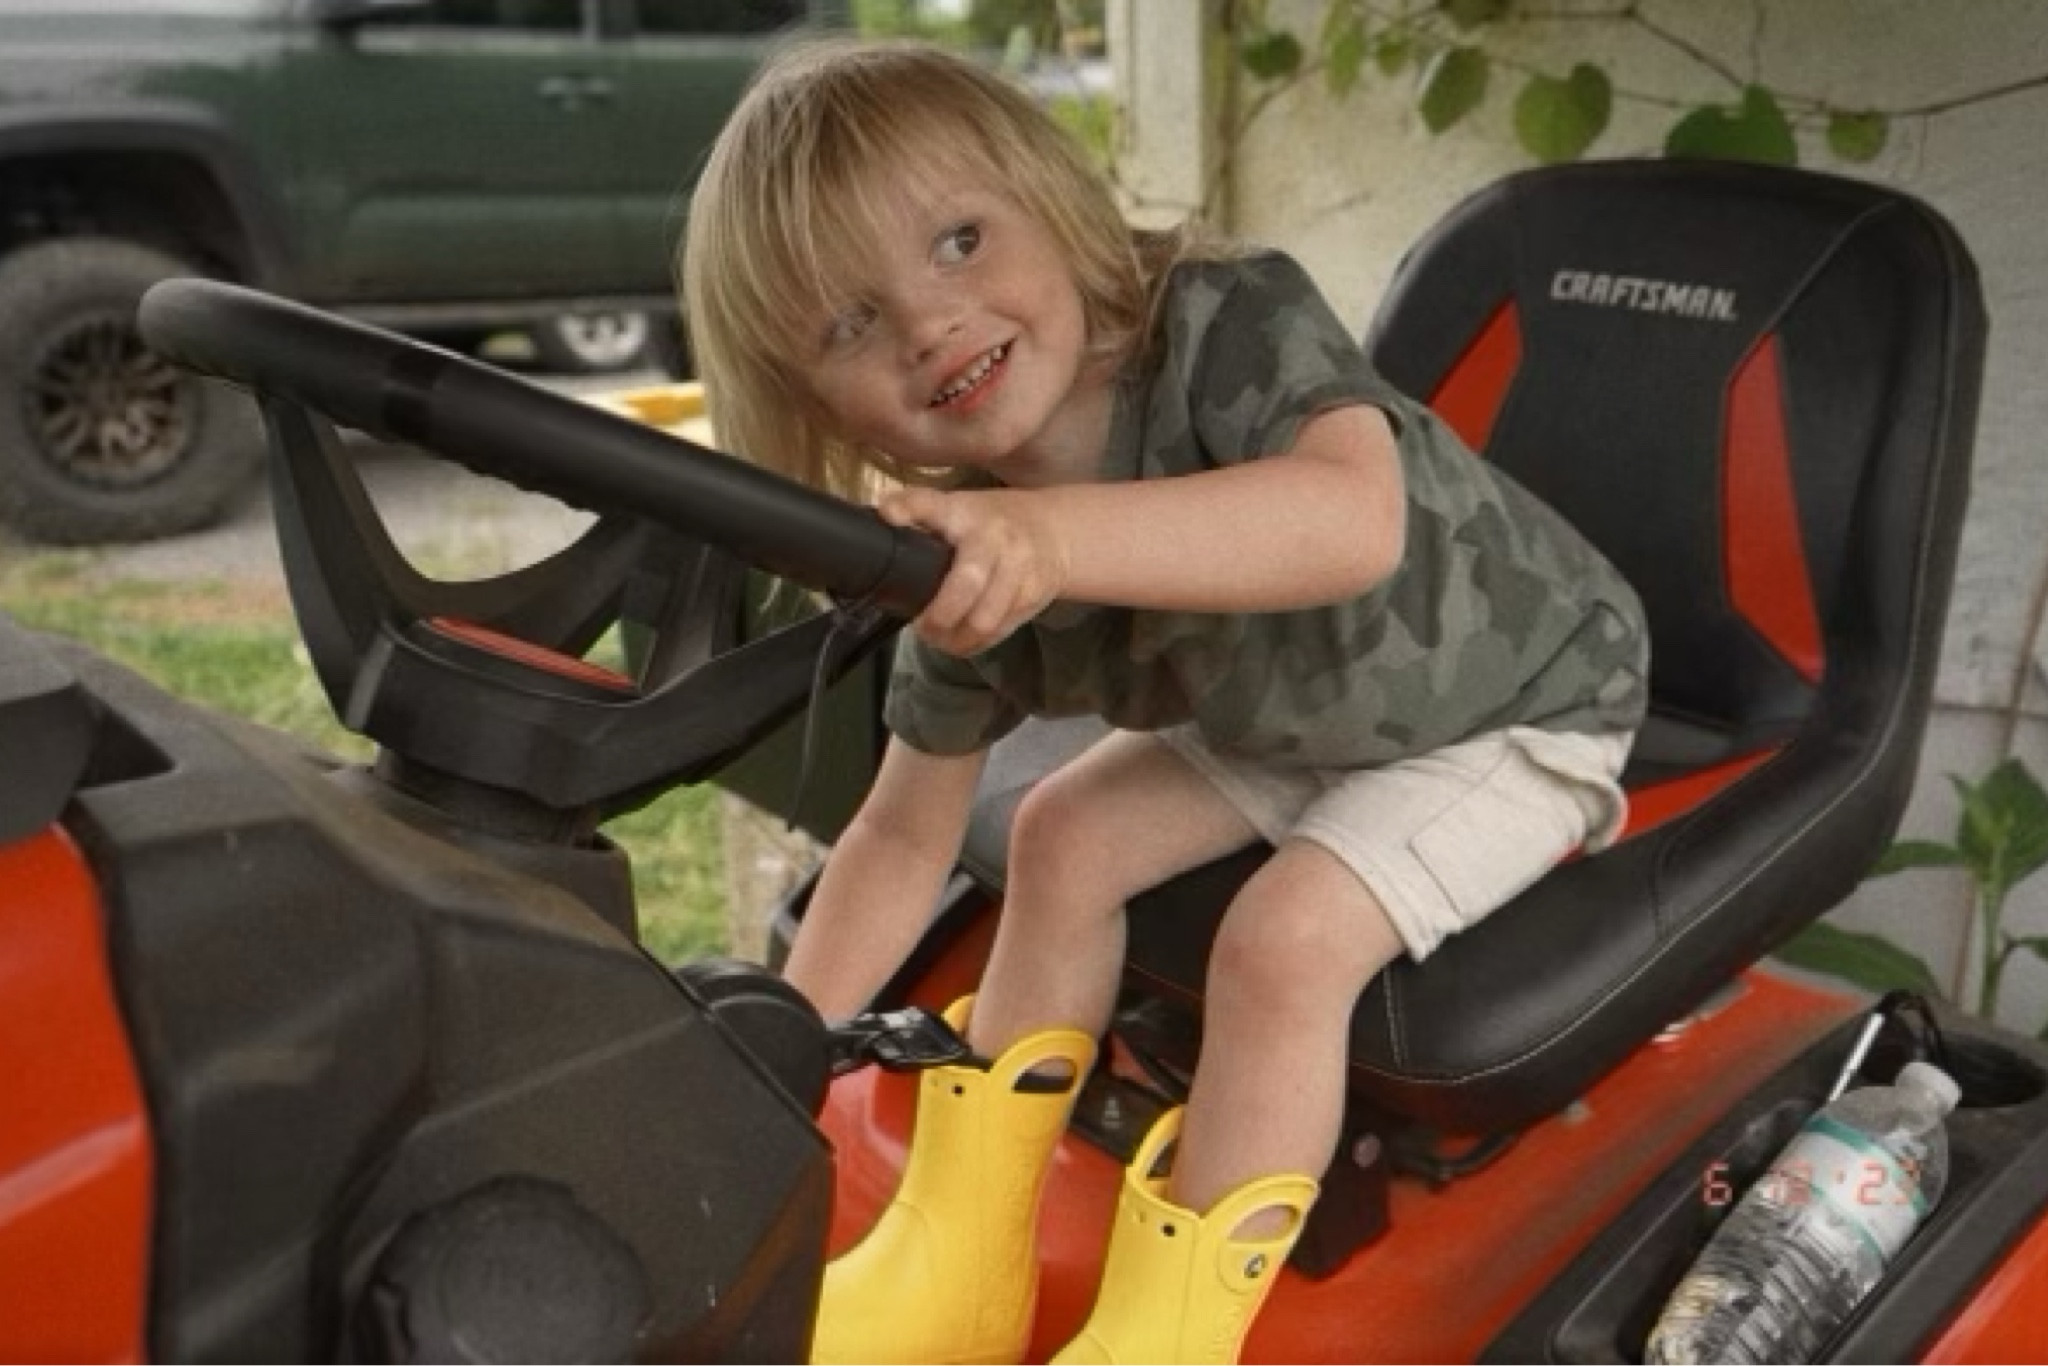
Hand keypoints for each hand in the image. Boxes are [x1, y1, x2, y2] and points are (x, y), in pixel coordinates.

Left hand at [878, 485, 1069, 655]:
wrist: (1057, 531)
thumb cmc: (993, 521)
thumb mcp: (959, 506)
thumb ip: (923, 515)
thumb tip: (881, 523)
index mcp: (965, 512)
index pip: (933, 504)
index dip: (909, 508)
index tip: (888, 514)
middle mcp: (994, 538)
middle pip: (966, 583)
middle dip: (939, 616)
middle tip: (922, 628)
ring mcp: (1018, 569)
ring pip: (985, 619)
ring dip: (956, 639)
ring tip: (939, 640)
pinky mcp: (1033, 596)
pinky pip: (1000, 631)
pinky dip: (976, 643)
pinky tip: (961, 641)